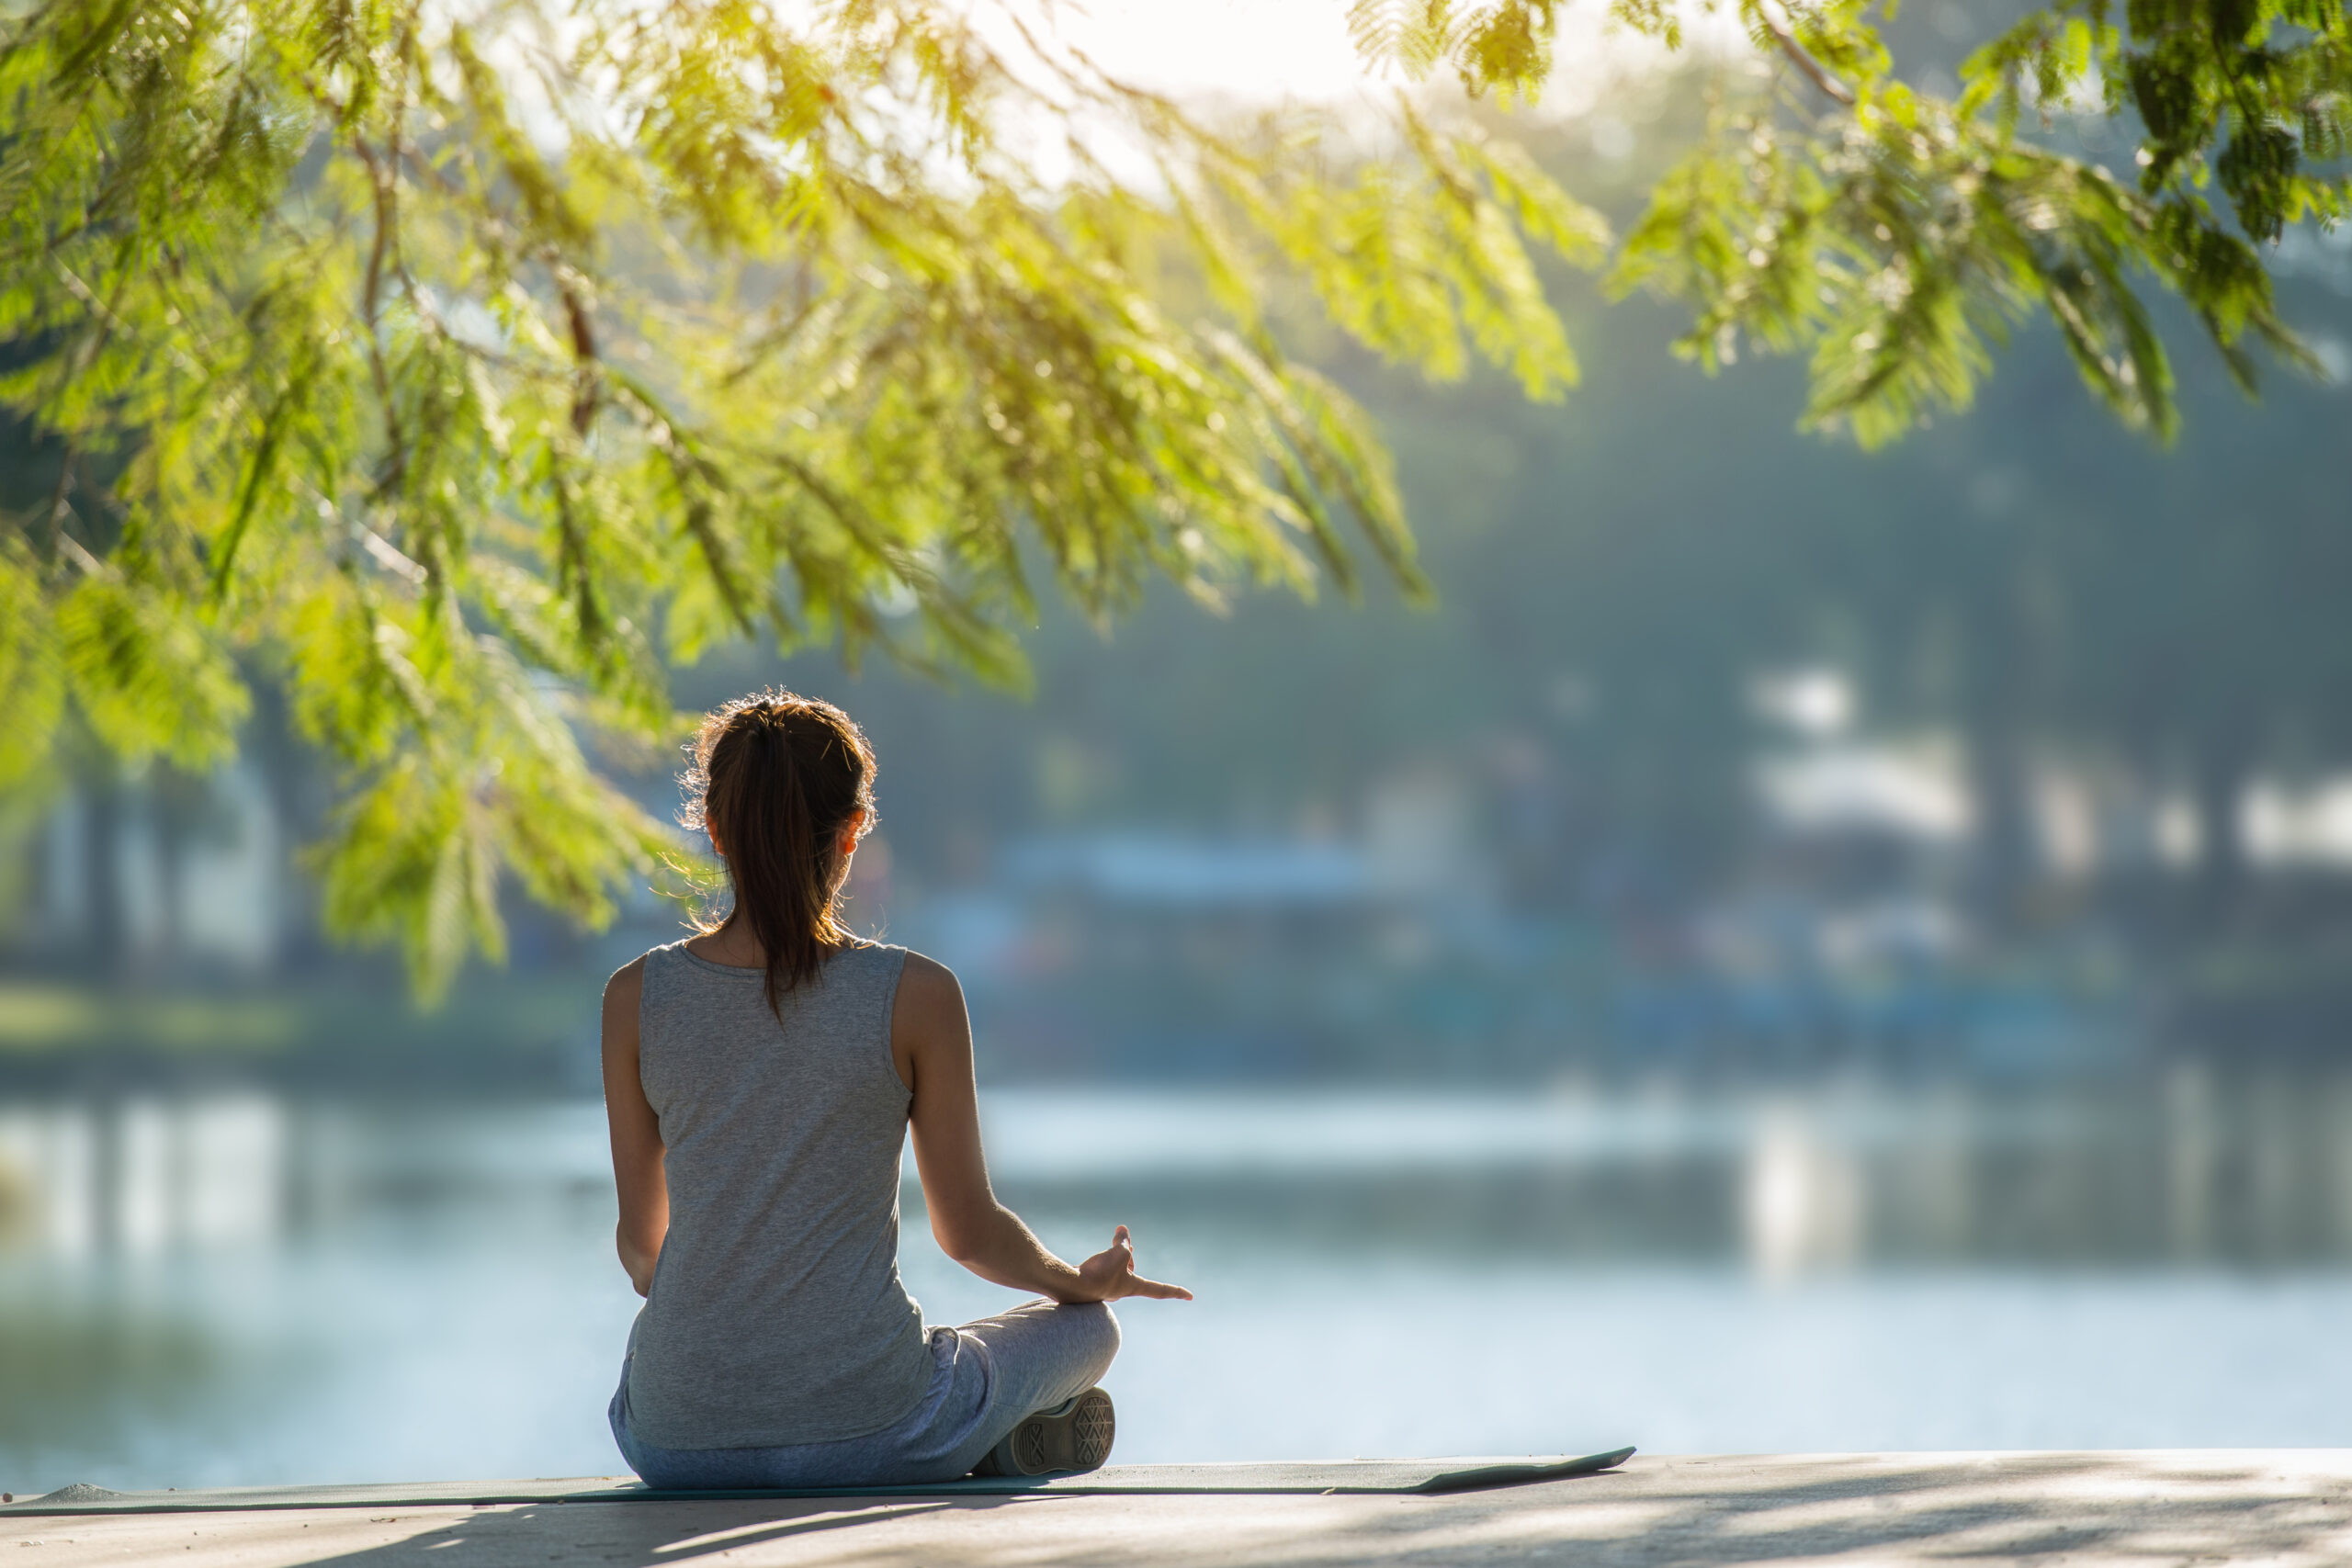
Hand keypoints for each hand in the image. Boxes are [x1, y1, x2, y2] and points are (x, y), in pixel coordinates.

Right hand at [1073, 1224, 1192, 1302]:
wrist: (1071, 1286)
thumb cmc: (1100, 1273)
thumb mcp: (1119, 1253)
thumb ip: (1124, 1242)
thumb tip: (1122, 1230)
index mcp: (1133, 1287)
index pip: (1160, 1289)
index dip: (1175, 1291)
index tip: (1190, 1296)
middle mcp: (1121, 1290)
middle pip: (1131, 1268)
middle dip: (1129, 1254)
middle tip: (1127, 1241)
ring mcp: (1106, 1288)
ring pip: (1117, 1266)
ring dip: (1116, 1252)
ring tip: (1114, 1239)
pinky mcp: (1092, 1283)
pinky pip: (1103, 1267)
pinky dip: (1105, 1256)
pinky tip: (1098, 1253)